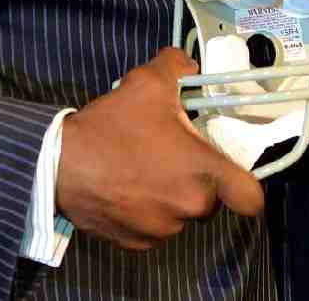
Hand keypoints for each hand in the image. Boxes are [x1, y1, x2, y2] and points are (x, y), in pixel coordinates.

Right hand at [54, 46, 264, 249]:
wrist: (58, 164)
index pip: (250, 196)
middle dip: (198, 179)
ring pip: (182, 214)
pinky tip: (127, 188)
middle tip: (174, 155)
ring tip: (145, 169)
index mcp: (201, 172)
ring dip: (171, 196)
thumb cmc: (111, 127)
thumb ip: (178, 67)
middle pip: (212, 199)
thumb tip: (191, 67)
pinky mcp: (136, 243)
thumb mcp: (147, 82)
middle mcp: (188, 208)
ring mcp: (162, 230)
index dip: (247, 185)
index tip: (233, 170)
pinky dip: (147, 212)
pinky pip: (154, 228)